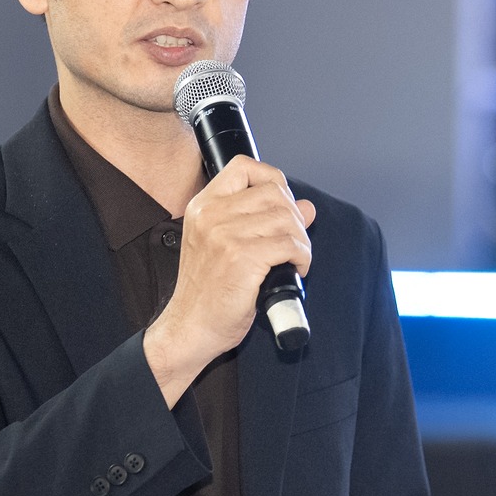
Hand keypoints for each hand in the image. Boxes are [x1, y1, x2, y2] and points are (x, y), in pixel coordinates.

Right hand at [144, 155, 314, 404]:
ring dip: (301, 240)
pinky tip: (296, 270)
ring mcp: (225, 235)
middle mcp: (211, 215)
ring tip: (296, 259)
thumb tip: (306, 206)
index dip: (274, 180)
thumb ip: (261, 220)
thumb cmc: (207, 292)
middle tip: (295, 242)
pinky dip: (302, 258)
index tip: (283, 204)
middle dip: (294, 217)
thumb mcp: (225, 246)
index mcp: (203, 206)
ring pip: (286, 219)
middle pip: (273, 193)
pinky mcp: (242, 258)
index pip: (244, 167)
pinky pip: (289, 245)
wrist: (190, 327)